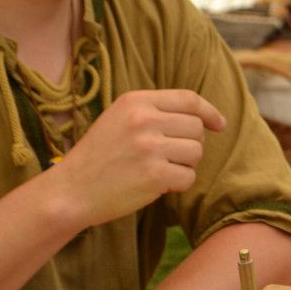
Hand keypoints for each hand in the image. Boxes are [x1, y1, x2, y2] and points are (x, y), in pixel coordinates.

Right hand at [52, 89, 224, 227]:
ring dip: (185, 166)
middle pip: (196, 128)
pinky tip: (156, 185)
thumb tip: (203, 117)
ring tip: (160, 170)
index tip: (220, 124)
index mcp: (136, 101)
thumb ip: (155, 112)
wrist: (70, 190)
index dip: (209, 112)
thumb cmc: (99, 156)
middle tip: (168, 157)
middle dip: (190, 144)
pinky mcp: (155, 174)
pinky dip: (178, 185)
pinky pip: (188, 177)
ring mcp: (149, 147)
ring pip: (196, 152)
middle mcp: (144, 119)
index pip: (188, 99)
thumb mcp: (120, 119)